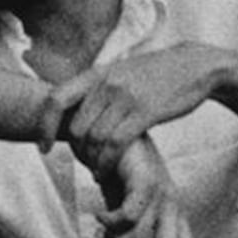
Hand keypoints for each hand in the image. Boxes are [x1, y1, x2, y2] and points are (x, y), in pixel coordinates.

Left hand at [49, 43, 236, 166]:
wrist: (194, 66)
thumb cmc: (155, 75)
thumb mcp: (119, 72)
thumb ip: (96, 88)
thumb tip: (72, 109)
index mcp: (96, 74)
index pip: (56, 99)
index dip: (44, 125)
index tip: (44, 148)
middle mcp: (107, 84)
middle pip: (76, 127)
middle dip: (77, 151)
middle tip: (84, 163)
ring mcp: (126, 97)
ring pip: (95, 139)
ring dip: (92, 161)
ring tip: (96, 171)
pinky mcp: (146, 112)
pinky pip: (116, 144)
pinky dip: (106, 162)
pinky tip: (105, 170)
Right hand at [90, 132, 190, 237]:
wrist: (106, 130)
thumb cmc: (116, 171)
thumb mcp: (125, 205)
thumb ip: (127, 230)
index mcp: (171, 213)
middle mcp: (171, 204)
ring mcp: (160, 191)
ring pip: (142, 237)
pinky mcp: (144, 179)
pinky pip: (128, 213)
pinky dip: (110, 221)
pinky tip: (97, 217)